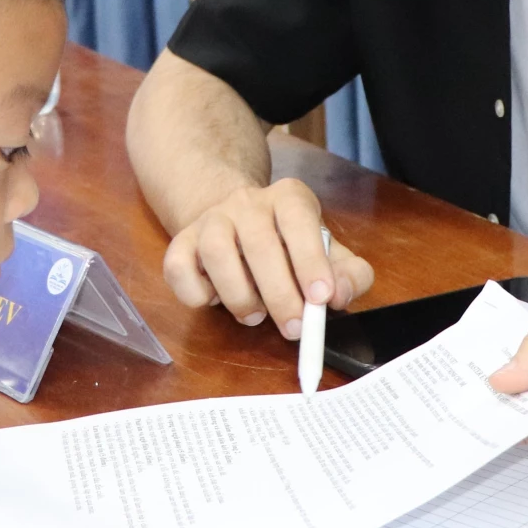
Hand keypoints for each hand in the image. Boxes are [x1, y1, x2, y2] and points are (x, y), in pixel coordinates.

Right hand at [162, 177, 373, 335]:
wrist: (238, 222)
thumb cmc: (290, 246)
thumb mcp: (328, 254)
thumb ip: (348, 274)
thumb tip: (339, 294)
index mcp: (289, 198)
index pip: (299, 221)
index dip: (311, 260)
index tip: (322, 298)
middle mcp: (247, 202)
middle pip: (259, 243)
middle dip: (279, 294)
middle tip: (294, 328)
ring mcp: (210, 220)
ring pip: (216, 253)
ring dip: (238, 295)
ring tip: (255, 314)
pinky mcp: (181, 243)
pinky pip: (178, 268)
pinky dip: (196, 294)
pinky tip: (216, 299)